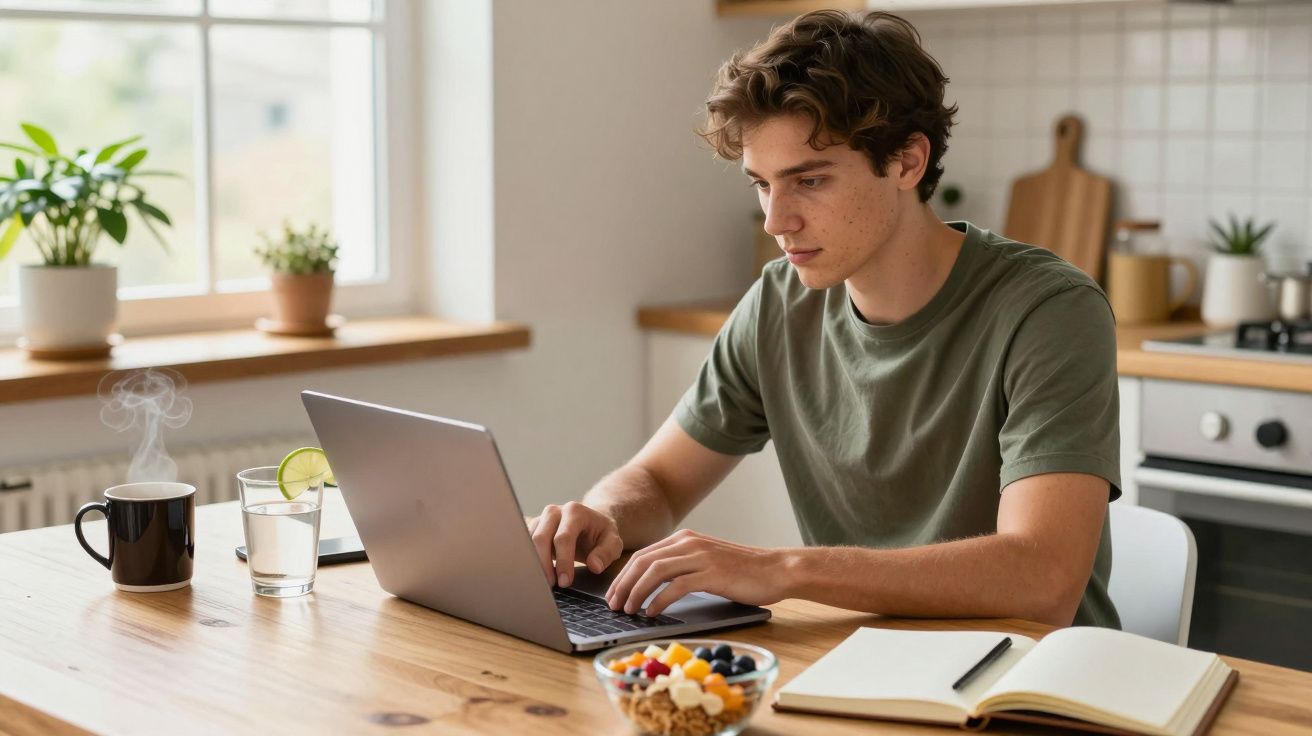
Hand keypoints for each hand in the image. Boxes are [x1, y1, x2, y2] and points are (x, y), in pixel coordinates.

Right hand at [527, 501, 623, 587]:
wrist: (591, 523)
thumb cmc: (601, 534)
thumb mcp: (613, 542)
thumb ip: (606, 553)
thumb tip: (595, 566)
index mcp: (575, 511)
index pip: (563, 538)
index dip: (563, 561)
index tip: (565, 582)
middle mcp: (555, 512)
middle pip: (541, 538)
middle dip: (544, 564)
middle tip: (552, 585)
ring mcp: (542, 519)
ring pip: (529, 541)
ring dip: (535, 564)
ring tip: (544, 583)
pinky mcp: (534, 528)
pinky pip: (525, 544)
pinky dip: (530, 560)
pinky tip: (538, 575)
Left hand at [605, 529, 789, 616]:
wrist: (776, 570)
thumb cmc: (743, 571)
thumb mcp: (706, 561)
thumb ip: (682, 566)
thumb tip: (652, 586)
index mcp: (685, 539)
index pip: (643, 555)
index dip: (623, 576)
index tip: (614, 595)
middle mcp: (689, 543)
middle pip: (643, 562)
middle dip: (623, 585)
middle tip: (614, 605)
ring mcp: (701, 557)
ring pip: (655, 572)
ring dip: (636, 592)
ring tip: (629, 610)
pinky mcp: (712, 574)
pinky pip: (677, 586)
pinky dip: (659, 600)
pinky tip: (652, 612)